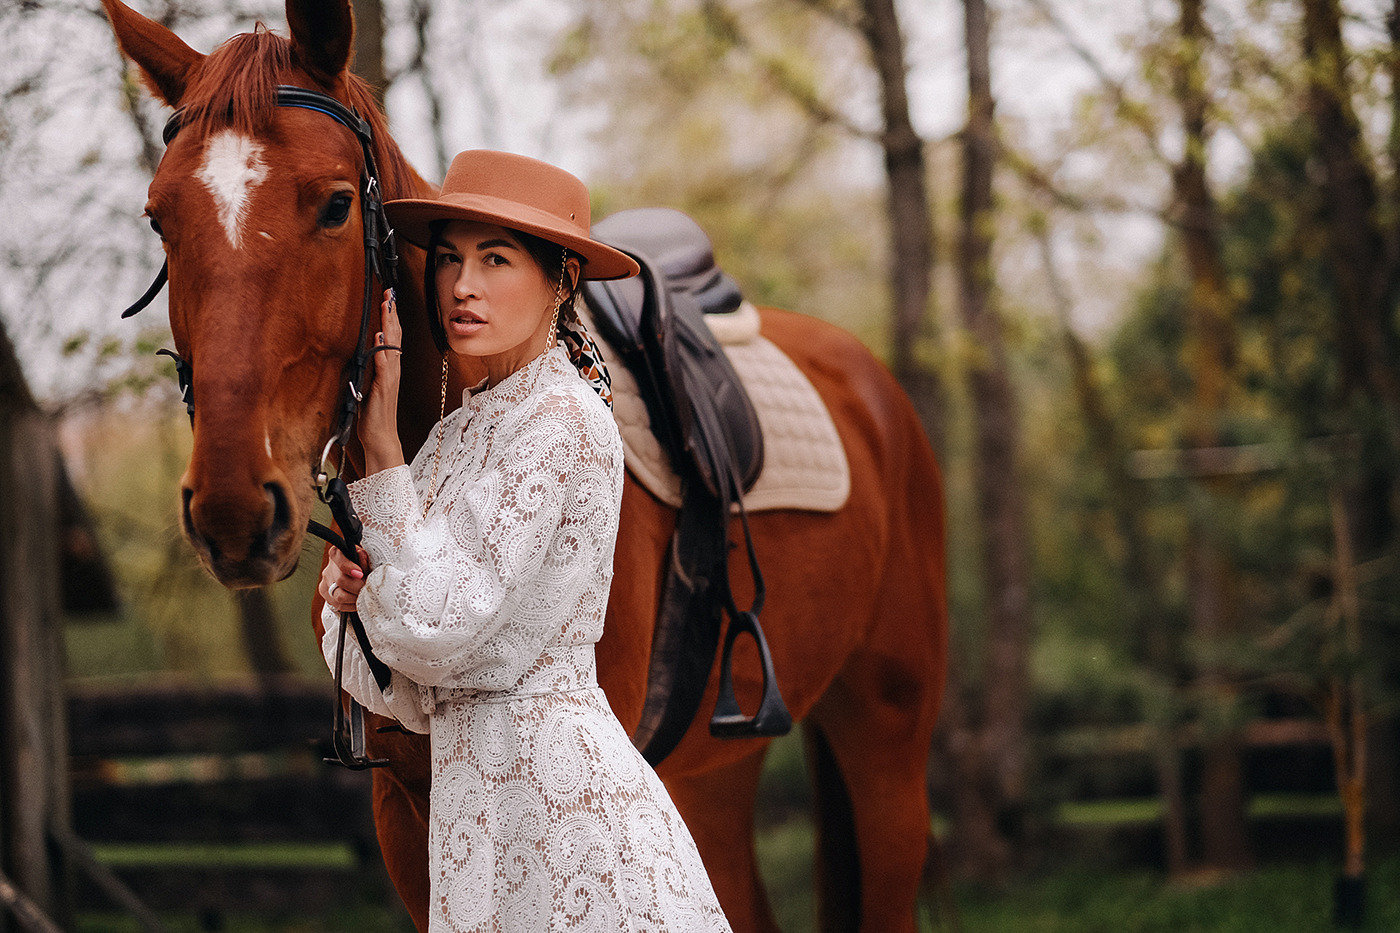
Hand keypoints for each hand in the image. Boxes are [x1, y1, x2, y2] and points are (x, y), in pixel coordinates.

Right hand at [320, 544, 369, 612]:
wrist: (354, 572)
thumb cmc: (362, 562)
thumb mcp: (365, 556)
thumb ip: (364, 557)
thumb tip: (361, 556)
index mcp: (337, 553)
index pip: (339, 560)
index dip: (349, 567)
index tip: (360, 573)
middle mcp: (329, 568)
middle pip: (341, 580)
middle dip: (358, 587)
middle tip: (369, 588)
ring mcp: (325, 582)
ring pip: (339, 596)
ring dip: (355, 598)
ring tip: (365, 595)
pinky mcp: (326, 594)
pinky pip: (338, 605)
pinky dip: (351, 605)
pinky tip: (359, 601)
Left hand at [358, 289, 405, 473]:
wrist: (380, 438)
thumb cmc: (371, 415)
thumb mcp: (364, 387)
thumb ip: (364, 369)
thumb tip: (357, 354)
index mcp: (387, 369)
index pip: (390, 337)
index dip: (389, 317)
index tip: (387, 297)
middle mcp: (391, 370)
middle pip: (394, 336)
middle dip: (392, 313)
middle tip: (390, 292)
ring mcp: (389, 378)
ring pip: (392, 345)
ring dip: (390, 325)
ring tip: (387, 305)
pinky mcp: (384, 389)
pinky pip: (384, 366)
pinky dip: (383, 351)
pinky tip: (381, 338)